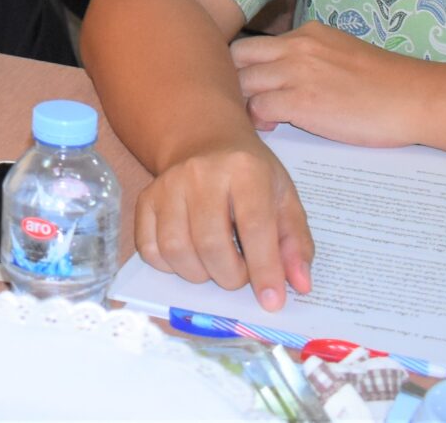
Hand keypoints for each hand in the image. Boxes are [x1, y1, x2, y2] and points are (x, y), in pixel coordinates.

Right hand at [134, 136, 314, 308]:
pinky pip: (149, 248)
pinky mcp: (145, 198)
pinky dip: (170, 267)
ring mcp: (167, 184)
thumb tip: (300, 284)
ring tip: (216, 266)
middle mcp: (201, 172)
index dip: (265, 269)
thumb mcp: (284, 199)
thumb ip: (295, 243)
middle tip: (241, 275)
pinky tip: (190, 257)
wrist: (205, 143)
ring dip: (200, 274)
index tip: (272, 301)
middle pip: (210, 243)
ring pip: (176, 249)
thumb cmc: (251, 176)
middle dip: (230, 276)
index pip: (255, 226)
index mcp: (245, 168)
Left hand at [229, 21, 436, 147]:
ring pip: (242, 83)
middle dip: (231, 82)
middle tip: (241, 104)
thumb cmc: (386, 85)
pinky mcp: (301, 101)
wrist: (417, 98)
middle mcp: (297, 47)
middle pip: (236, 57)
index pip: (253, 45)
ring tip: (257, 121)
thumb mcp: (342, 55)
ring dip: (243, 104)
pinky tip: (272, 129)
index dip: (243, 68)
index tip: (247, 88)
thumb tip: (285, 77)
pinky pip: (258, 109)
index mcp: (307, 34)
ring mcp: (297, 72)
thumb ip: (311, 59)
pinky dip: (257, 122)